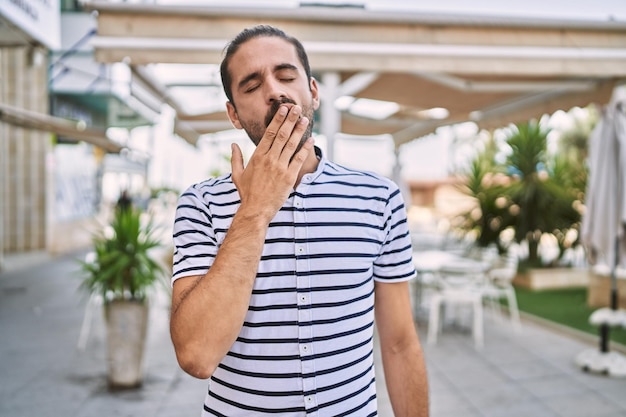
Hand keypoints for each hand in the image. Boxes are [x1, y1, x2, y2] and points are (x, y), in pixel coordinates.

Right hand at [231, 105, 312, 220]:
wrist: (256, 210)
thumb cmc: (247, 193)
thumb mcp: (237, 175)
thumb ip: (236, 158)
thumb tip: (233, 144)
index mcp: (257, 156)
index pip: (269, 133)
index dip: (277, 120)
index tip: (283, 110)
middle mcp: (269, 159)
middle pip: (281, 135)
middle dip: (290, 120)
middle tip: (296, 108)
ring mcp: (279, 168)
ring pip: (291, 145)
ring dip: (299, 131)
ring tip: (305, 120)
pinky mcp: (289, 177)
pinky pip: (298, 159)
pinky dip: (305, 149)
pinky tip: (311, 140)